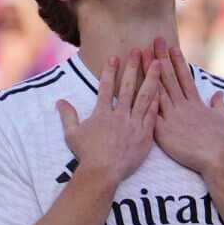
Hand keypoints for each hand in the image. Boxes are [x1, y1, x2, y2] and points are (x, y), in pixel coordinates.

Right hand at [54, 51, 158, 185]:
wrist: (102, 173)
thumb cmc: (86, 155)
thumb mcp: (73, 134)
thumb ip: (68, 116)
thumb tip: (60, 101)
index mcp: (102, 114)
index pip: (106, 87)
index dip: (110, 71)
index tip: (114, 57)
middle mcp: (119, 115)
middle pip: (128, 87)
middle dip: (133, 67)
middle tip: (139, 51)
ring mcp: (134, 125)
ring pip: (145, 97)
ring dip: (151, 79)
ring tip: (157, 64)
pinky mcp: (145, 136)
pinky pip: (153, 116)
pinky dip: (157, 102)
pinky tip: (163, 90)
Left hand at [149, 41, 223, 177]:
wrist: (216, 158)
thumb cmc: (222, 141)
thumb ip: (219, 105)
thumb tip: (219, 95)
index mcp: (196, 103)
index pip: (185, 77)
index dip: (178, 61)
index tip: (172, 47)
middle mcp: (182, 106)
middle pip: (168, 78)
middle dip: (161, 58)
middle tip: (153, 42)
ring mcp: (172, 117)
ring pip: (157, 90)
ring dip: (148, 72)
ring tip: (141, 56)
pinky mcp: (163, 131)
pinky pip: (149, 113)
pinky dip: (142, 99)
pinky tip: (133, 86)